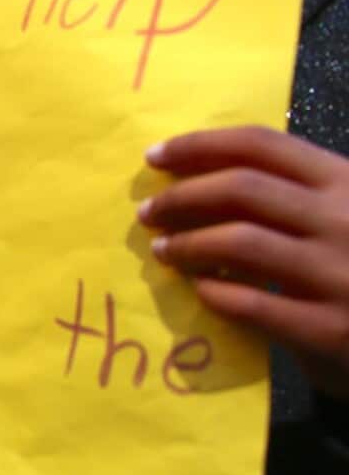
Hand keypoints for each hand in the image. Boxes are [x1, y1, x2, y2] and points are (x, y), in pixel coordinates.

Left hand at [140, 126, 348, 397]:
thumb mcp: (346, 217)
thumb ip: (293, 201)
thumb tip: (200, 185)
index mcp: (348, 182)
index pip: (262, 145)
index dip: (201, 145)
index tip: (155, 156)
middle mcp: (347, 218)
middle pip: (242, 188)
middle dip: (182, 197)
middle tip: (147, 212)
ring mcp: (340, 274)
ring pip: (240, 242)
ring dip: (188, 244)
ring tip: (164, 251)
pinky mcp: (331, 329)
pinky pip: (252, 304)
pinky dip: (215, 293)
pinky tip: (199, 291)